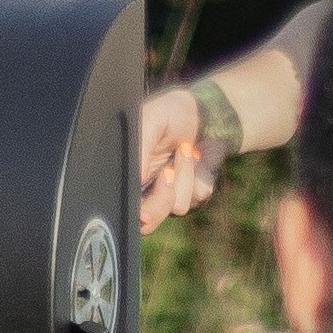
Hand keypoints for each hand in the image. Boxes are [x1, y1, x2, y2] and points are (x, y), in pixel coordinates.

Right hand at [134, 86, 218, 224]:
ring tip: (185, 149)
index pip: (125, 207)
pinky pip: (199, 196)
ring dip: (185, 174)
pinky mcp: (195, 193)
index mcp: (130, 175)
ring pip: (178, 207)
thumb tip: (137, 178)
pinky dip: (201, 173)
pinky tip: (198, 156)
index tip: (144, 210)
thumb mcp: (150, 120)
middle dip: (162, 196)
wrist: (206, 112)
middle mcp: (147, 190)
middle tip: (168, 170)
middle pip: (149, 221)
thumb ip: (139, 148)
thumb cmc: (171, 112)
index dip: (136, 213)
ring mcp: (172, 194)